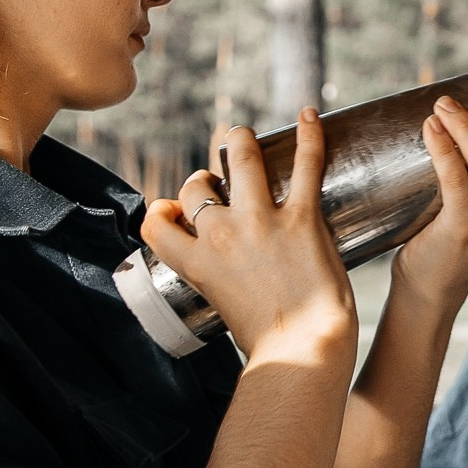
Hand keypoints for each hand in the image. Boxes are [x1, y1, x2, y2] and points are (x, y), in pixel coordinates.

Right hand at [141, 111, 356, 363]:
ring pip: (240, 158)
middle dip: (206, 180)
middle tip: (223, 183)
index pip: (157, 222)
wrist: (303, 352)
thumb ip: (215, 280)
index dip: (164, 210)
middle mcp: (222, 235)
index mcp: (197, 263)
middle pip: (198, 186)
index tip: (176, 210)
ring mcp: (261, 222)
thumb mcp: (223, 309)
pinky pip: (305, 164)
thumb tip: (226, 273)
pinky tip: (309, 115)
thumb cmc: (270, 344)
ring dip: (239, 141)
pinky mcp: (301, 218)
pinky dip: (309, 135)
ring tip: (243, 138)